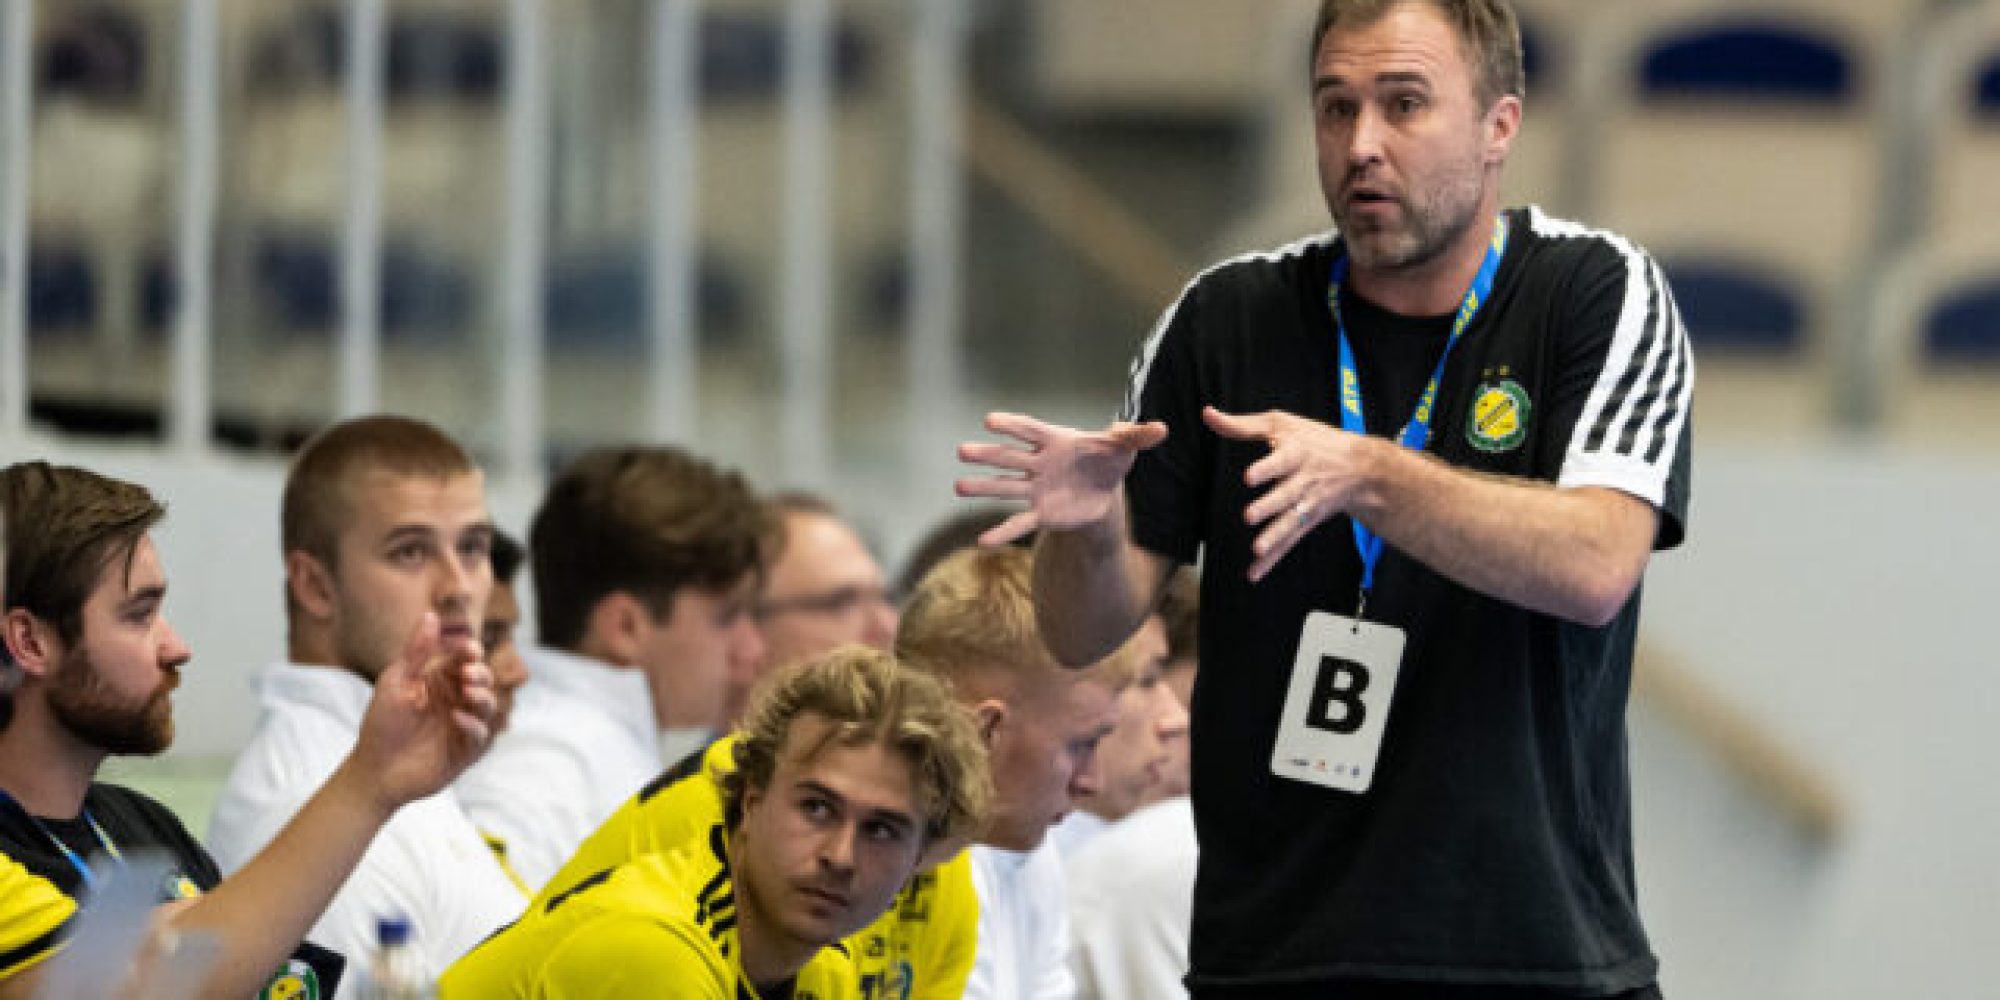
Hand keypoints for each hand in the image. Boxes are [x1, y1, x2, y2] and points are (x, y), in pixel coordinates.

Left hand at [349, 612, 497, 811]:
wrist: (374, 770)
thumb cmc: (381, 724)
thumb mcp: (396, 681)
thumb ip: (416, 651)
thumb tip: (432, 614)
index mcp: (442, 681)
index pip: (466, 659)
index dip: (472, 652)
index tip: (468, 650)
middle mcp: (457, 701)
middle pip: (484, 679)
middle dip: (481, 673)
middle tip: (467, 675)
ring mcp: (463, 726)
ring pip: (489, 705)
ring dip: (483, 696)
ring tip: (468, 693)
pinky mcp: (466, 752)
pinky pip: (482, 736)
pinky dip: (474, 725)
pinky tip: (457, 718)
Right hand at [956, 412, 1167, 544]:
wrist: (1103, 492)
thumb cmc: (1108, 461)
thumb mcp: (1124, 447)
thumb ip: (1137, 436)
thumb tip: (1163, 429)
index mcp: (1055, 441)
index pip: (1030, 430)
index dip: (1012, 425)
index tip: (989, 420)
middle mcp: (1039, 464)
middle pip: (1009, 458)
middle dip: (987, 455)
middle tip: (962, 451)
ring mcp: (1036, 489)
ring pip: (1006, 488)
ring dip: (983, 488)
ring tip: (958, 487)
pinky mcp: (1041, 514)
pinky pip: (1019, 524)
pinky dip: (1002, 533)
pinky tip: (981, 542)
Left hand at [1203, 406, 1382, 581]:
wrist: (1360, 467)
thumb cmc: (1313, 439)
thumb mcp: (1280, 424)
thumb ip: (1241, 424)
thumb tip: (1207, 413)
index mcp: (1296, 454)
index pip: (1281, 460)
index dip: (1267, 468)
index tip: (1249, 476)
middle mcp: (1303, 481)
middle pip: (1286, 495)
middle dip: (1269, 506)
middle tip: (1249, 516)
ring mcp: (1306, 504)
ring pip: (1290, 522)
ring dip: (1274, 537)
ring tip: (1257, 548)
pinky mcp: (1306, 522)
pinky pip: (1289, 542)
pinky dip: (1273, 559)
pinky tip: (1255, 573)